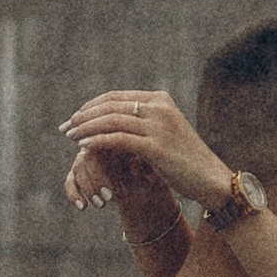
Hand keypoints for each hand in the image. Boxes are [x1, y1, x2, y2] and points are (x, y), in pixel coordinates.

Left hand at [57, 87, 232, 211]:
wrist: (210, 179)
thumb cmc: (185, 161)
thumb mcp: (164, 134)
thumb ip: (142, 124)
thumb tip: (110, 123)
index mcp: (160, 100)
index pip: (115, 97)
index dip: (91, 106)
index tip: (75, 117)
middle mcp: (159, 108)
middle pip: (110, 105)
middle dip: (84, 116)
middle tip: (66, 127)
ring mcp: (158, 126)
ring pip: (111, 120)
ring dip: (86, 128)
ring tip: (71, 136)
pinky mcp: (155, 146)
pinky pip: (118, 139)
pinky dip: (98, 141)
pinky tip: (84, 147)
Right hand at [63, 139, 164, 214]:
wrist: (150, 186)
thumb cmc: (156, 174)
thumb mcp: (157, 172)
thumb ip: (147, 166)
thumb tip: (136, 164)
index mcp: (120, 135)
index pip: (105, 144)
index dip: (110, 165)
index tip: (117, 188)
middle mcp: (102, 142)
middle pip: (89, 155)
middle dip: (97, 179)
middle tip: (109, 199)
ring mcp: (90, 155)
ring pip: (79, 167)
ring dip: (88, 188)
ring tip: (101, 205)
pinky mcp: (81, 171)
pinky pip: (71, 180)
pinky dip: (74, 193)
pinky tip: (82, 207)